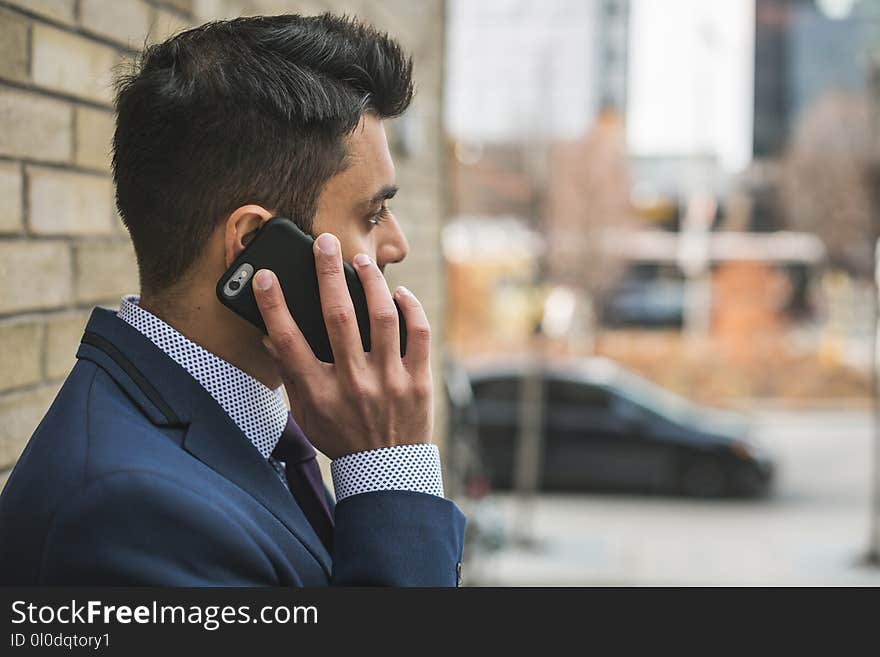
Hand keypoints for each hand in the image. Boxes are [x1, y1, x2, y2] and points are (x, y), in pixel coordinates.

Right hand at [252, 232, 432, 458]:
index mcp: (320, 393)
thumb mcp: (306, 414)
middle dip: (327, 273)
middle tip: (323, 243)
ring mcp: (389, 381)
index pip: (288, 342)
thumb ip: (291, 376)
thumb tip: (271, 337)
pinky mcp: (418, 380)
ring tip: (361, 262)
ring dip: (371, 282)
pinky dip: (409, 307)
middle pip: (337, 317)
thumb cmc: (341, 438)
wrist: (387, 471)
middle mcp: (353, 383)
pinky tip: (398, 293)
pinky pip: (418, 333)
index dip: (273, 305)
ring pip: (382, 316)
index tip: (265, 277)